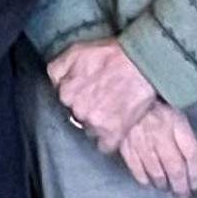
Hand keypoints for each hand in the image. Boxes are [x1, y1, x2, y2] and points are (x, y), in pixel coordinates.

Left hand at [46, 42, 164, 151]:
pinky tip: (116, 125)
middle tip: (102, 99)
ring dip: (98, 125)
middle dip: (87, 111)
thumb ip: (58, 69)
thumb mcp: (75, 52)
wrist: (142, 64)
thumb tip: (55, 82)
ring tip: (112, 109)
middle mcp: (78, 110)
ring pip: (90, 131)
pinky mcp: (113, 134)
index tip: (88, 92)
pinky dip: (110, 139)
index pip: (65, 102)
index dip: (78, 97)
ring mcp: (95, 124)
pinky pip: (105, 146)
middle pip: (77, 118)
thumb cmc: (111, 55)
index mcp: (66, 92)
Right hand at [116, 102, 196, 197]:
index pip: (191, 153)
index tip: (194, 184)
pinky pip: (135, 167)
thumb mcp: (173, 107)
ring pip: (156, 170)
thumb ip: (183, 131)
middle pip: (175, 167)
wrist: (122, 89)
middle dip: (180, 186)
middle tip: (182, 195)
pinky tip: (148, 183)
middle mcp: (160, 132)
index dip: (195, 173)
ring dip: (163, 185)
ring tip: (167, 190)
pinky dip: (143, 179)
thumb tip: (190, 160)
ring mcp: (141, 139)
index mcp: (175, 121)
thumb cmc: (153, 101)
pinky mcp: (124, 143)